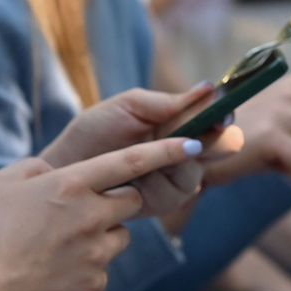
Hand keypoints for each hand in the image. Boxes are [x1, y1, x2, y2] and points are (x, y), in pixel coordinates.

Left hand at [41, 85, 237, 219]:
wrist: (64, 167)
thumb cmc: (94, 133)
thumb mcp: (129, 106)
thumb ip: (168, 102)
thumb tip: (209, 88)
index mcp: (183, 122)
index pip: (221, 118)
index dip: (226, 117)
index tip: (220, 116)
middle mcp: (188, 151)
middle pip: (225, 146)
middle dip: (211, 142)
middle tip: (190, 140)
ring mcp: (178, 179)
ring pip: (197, 170)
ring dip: (171, 162)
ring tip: (140, 156)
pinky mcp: (164, 203)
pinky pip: (174, 191)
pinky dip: (153, 181)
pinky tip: (132, 178)